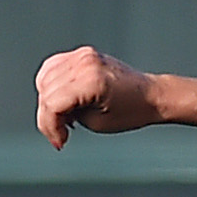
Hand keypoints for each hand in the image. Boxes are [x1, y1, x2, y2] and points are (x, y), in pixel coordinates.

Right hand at [35, 46, 161, 147]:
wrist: (151, 95)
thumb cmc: (131, 111)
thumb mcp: (96, 123)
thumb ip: (67, 116)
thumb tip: (49, 113)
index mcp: (91, 80)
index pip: (52, 103)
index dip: (50, 127)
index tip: (59, 142)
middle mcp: (85, 63)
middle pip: (46, 92)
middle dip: (49, 118)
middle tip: (62, 133)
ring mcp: (83, 55)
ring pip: (44, 79)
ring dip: (49, 102)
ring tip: (67, 117)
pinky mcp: (82, 54)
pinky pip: (52, 68)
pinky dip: (51, 85)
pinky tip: (64, 100)